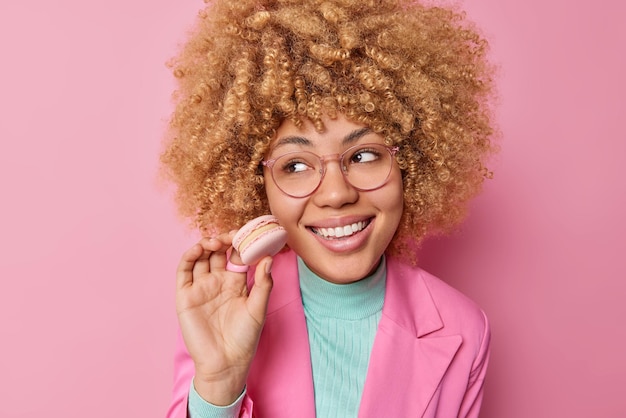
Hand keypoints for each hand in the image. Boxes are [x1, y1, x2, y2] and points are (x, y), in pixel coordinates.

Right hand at [175, 232, 273, 404]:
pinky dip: (189, 257)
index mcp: (236, 283)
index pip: (237, 256)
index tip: (247, 234)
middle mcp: (218, 282)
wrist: (225, 363)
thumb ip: (263, 283)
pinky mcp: (185, 295)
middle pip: (218, 253)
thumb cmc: (244, 338)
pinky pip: (184, 271)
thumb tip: (269, 257)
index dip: (240, 243)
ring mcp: (201, 287)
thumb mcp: (258, 308)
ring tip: (216, 242)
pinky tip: (199, 249)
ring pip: (201, 257)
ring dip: (207, 245)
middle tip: (231, 236)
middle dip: (223, 240)